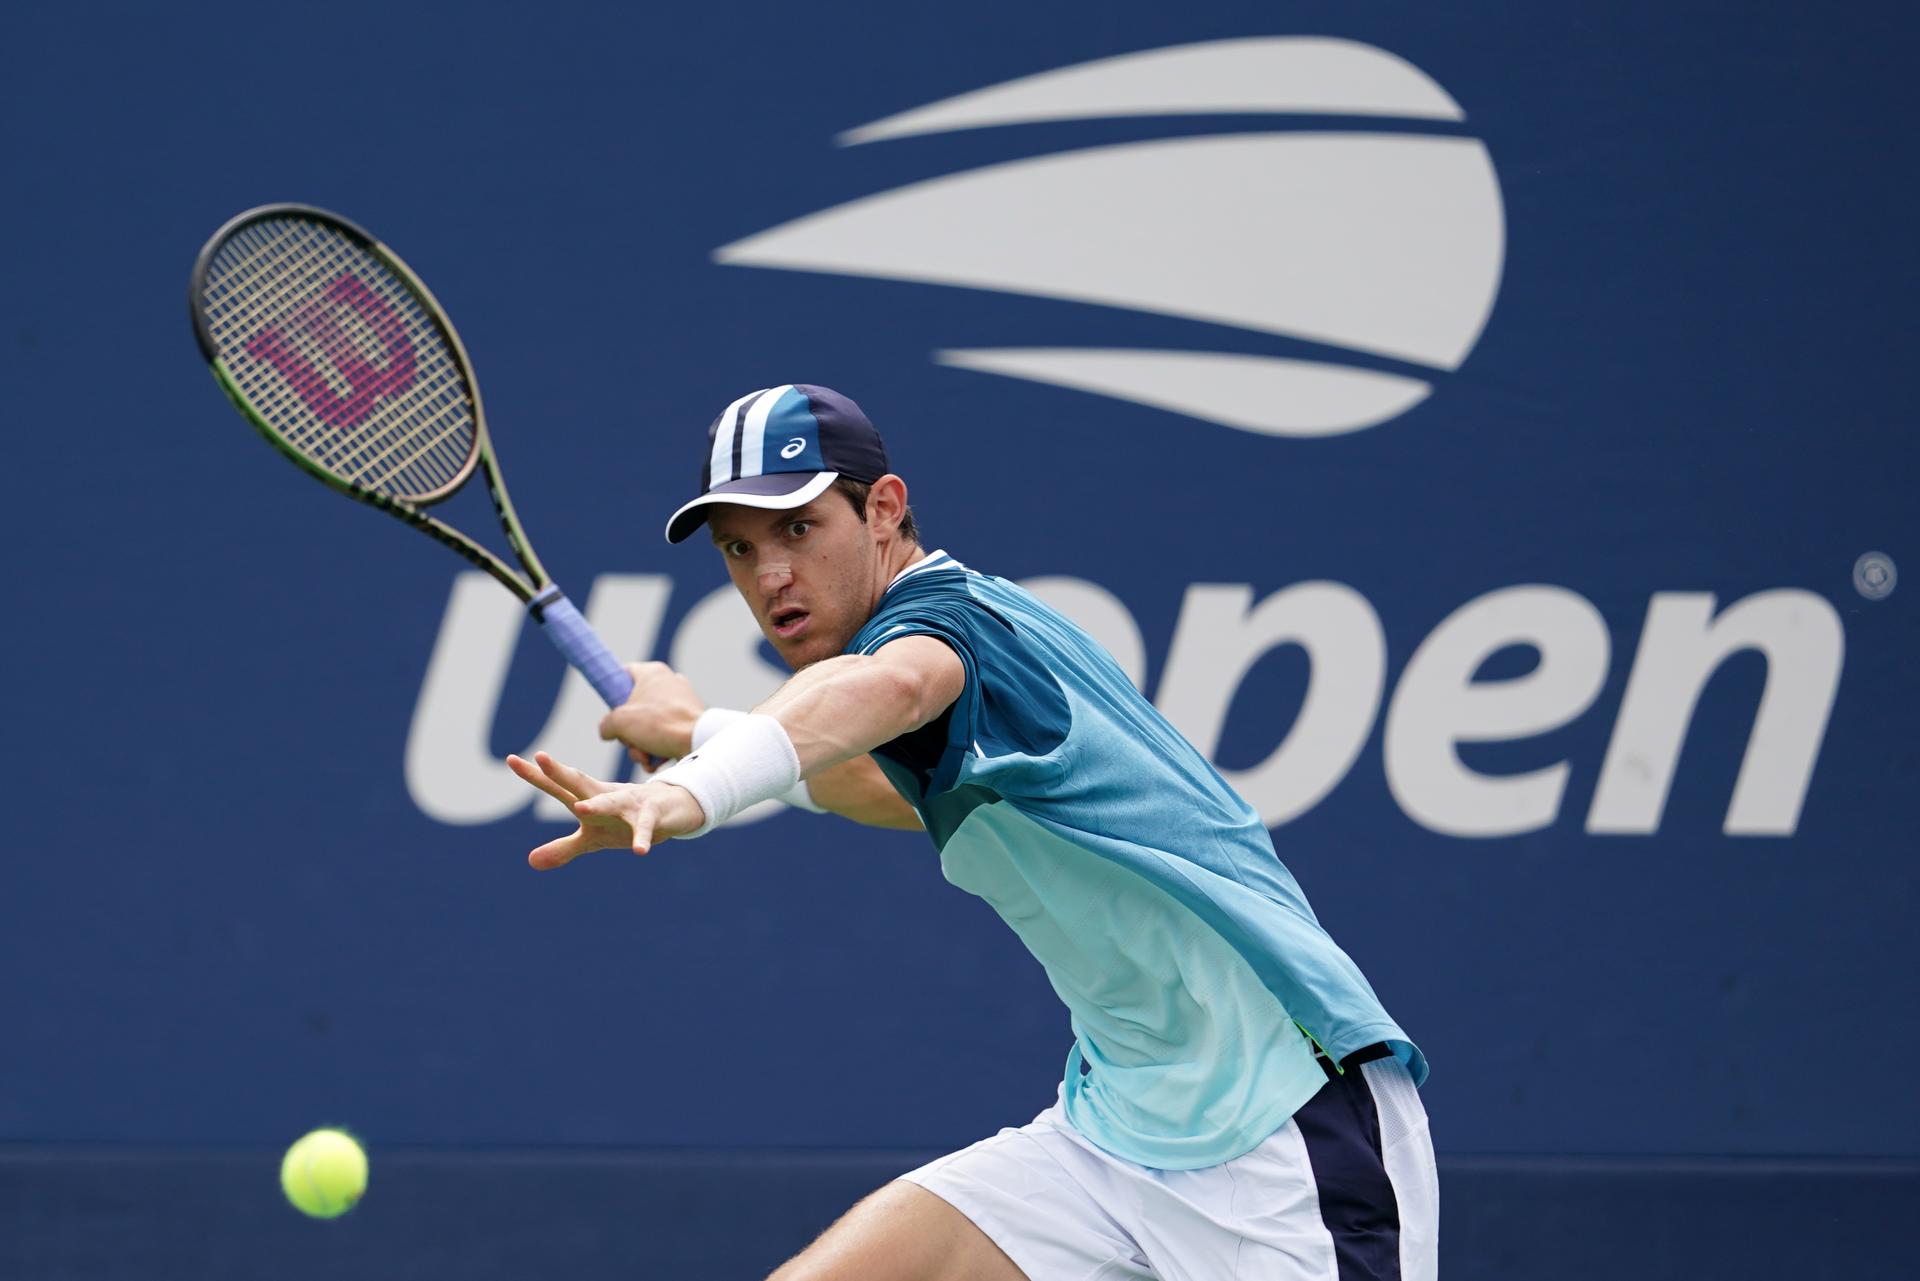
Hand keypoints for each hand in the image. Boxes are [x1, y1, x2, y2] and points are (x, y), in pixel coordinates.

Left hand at [506, 750, 707, 868]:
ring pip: (612, 801)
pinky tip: (638, 852)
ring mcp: (630, 803)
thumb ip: (562, 848)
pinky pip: (645, 827)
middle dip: (560, 772)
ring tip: (580, 810)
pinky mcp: (651, 815)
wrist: (671, 810)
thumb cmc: (623, 821)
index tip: (510, 759)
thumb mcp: (592, 838)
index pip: (557, 786)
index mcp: (588, 798)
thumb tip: (530, 861)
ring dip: (598, 805)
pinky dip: (641, 837)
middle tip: (541, 758)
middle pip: (579, 782)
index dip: (534, 775)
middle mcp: (605, 795)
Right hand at [598, 661, 704, 769]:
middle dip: (629, 733)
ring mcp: (682, 701)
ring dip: (641, 746)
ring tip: (645, 757)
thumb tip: (608, 731)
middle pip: (635, 707)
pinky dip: (658, 749)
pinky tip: (657, 762)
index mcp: (652, 673)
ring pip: (649, 725)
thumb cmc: (659, 724)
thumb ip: (606, 724)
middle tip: (630, 742)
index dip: (613, 690)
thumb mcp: (619, 722)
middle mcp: (669, 682)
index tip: (610, 708)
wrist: (698, 741)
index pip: (625, 673)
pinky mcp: (690, 720)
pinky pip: (666, 733)